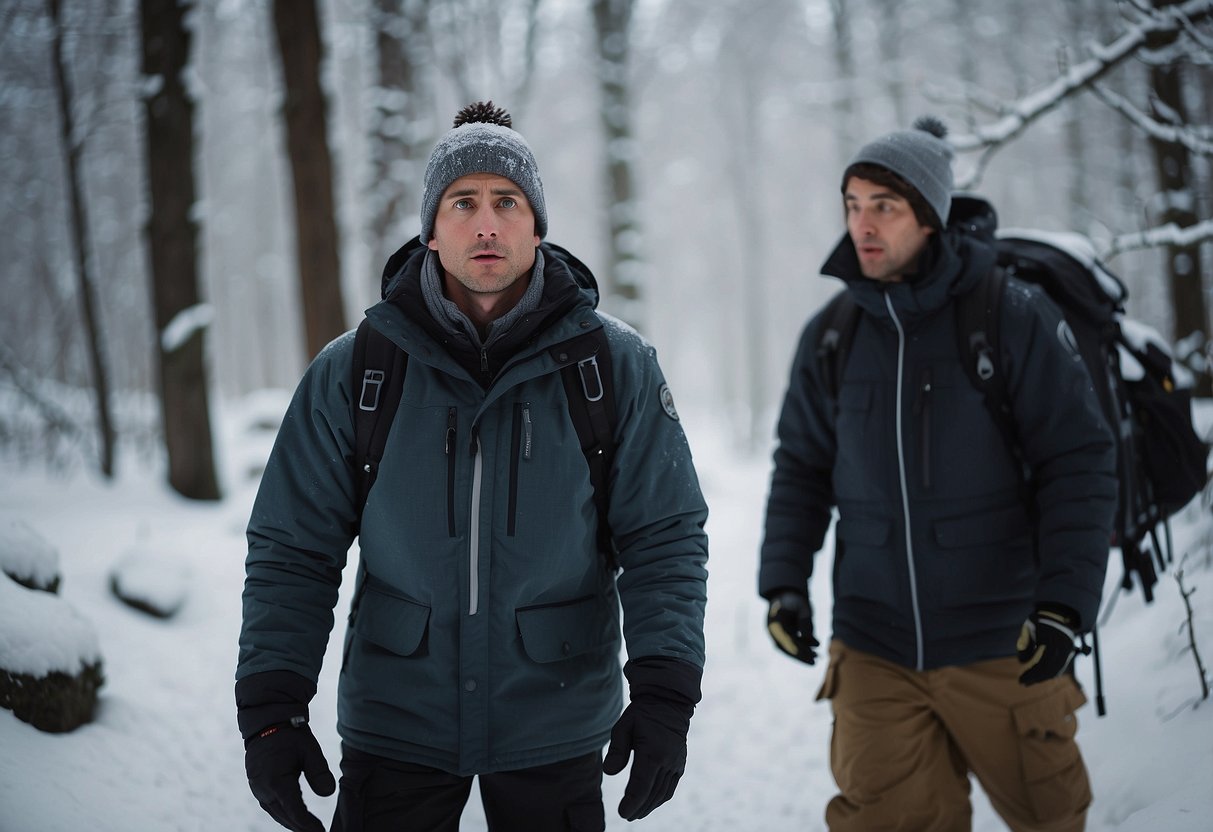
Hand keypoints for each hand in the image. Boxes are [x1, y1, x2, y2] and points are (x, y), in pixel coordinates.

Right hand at [244, 718, 335, 831]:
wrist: (267, 722)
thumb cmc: (290, 735)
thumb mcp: (309, 750)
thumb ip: (319, 772)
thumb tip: (328, 794)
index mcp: (276, 781)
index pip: (294, 811)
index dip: (308, 825)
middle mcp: (263, 789)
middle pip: (285, 815)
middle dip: (302, 827)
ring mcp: (257, 788)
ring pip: (276, 813)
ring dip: (292, 822)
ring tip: (309, 829)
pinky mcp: (256, 786)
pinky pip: (270, 806)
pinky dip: (283, 813)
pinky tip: (294, 817)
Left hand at [602, 695, 691, 820]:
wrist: (668, 703)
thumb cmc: (642, 714)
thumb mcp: (624, 726)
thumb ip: (617, 750)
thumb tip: (609, 772)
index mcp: (653, 752)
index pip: (641, 786)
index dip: (632, 803)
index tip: (622, 813)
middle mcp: (668, 761)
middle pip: (652, 793)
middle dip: (638, 808)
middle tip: (626, 815)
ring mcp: (676, 763)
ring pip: (662, 793)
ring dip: (649, 806)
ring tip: (636, 813)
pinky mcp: (680, 764)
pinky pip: (670, 787)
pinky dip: (660, 798)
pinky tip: (649, 802)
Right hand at [767, 590, 818, 663]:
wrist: (785, 593)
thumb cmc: (795, 599)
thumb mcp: (803, 607)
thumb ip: (805, 622)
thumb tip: (809, 641)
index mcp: (775, 621)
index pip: (788, 640)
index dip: (799, 650)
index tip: (811, 657)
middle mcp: (772, 629)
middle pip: (786, 647)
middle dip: (800, 656)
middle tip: (814, 662)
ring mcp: (775, 632)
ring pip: (788, 647)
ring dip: (801, 653)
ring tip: (817, 657)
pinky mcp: (780, 634)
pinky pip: (790, 643)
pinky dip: (801, 646)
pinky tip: (814, 647)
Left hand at [1016, 605, 1078, 685]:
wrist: (1058, 612)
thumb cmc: (1040, 619)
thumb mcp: (1028, 627)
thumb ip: (1024, 643)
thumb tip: (1022, 662)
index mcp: (1050, 643)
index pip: (1040, 665)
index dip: (1031, 674)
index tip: (1020, 679)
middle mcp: (1061, 648)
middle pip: (1048, 670)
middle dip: (1035, 678)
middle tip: (1024, 683)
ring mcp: (1067, 650)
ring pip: (1056, 669)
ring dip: (1043, 677)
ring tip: (1031, 680)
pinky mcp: (1069, 650)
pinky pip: (1060, 665)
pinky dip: (1051, 672)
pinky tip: (1043, 675)